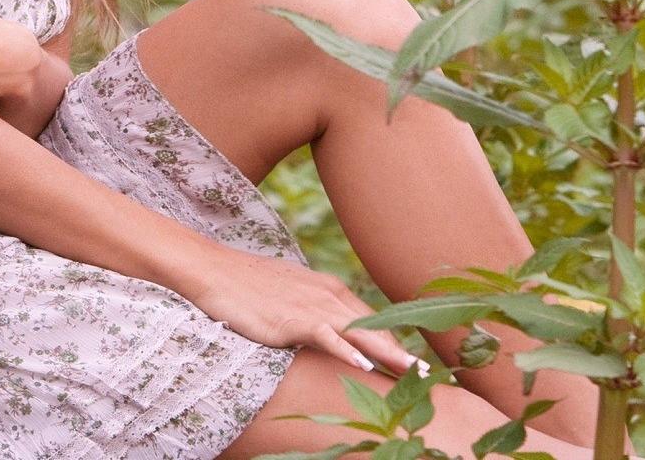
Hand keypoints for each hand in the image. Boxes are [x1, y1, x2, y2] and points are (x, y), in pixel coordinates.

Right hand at [177, 243, 428, 378]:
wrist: (214, 269)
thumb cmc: (247, 284)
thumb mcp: (290, 297)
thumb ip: (314, 311)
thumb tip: (328, 330)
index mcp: (331, 290)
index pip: (372, 321)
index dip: (395, 344)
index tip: (416, 366)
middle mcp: (329, 295)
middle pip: (375, 327)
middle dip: (403, 352)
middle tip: (430, 376)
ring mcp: (312, 305)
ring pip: (360, 332)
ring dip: (388, 353)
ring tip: (412, 374)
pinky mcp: (292, 318)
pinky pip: (326, 335)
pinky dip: (346, 348)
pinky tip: (364, 363)